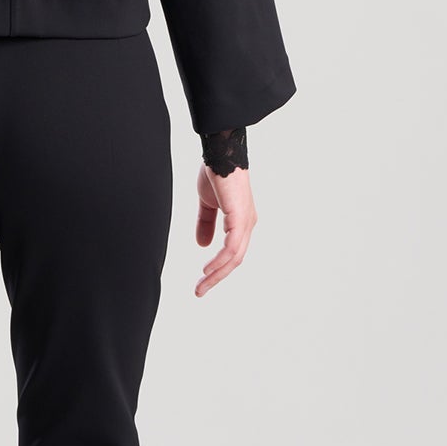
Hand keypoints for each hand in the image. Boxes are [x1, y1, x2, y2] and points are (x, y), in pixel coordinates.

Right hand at [194, 163, 256, 296]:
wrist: (220, 154)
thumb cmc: (216, 174)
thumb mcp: (207, 203)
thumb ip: (205, 223)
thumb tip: (202, 245)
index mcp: (241, 221)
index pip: (232, 253)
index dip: (218, 269)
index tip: (201, 280)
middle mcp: (247, 224)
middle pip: (235, 260)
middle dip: (216, 278)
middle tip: (199, 291)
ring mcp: (246, 222)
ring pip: (234, 258)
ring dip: (216, 274)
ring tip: (201, 286)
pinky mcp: (240, 218)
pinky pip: (232, 247)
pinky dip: (220, 261)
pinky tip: (207, 269)